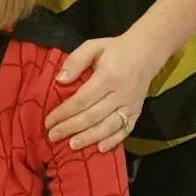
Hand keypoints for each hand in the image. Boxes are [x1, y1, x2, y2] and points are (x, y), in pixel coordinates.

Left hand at [44, 34, 164, 151]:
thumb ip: (75, 60)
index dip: (64, 112)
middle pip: (93, 116)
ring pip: (109, 126)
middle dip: (71, 128)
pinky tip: (99, 149)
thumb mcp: (93, 46)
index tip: (49, 120)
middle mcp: (120, 94)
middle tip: (53, 136)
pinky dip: (114, 141)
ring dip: (89, 138)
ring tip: (72, 145)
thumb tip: (60, 80)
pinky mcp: (137, 112)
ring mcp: (130, 105)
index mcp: (108, 77)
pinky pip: (126, 130)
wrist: (146, 53)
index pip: (82, 99)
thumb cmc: (114, 50)